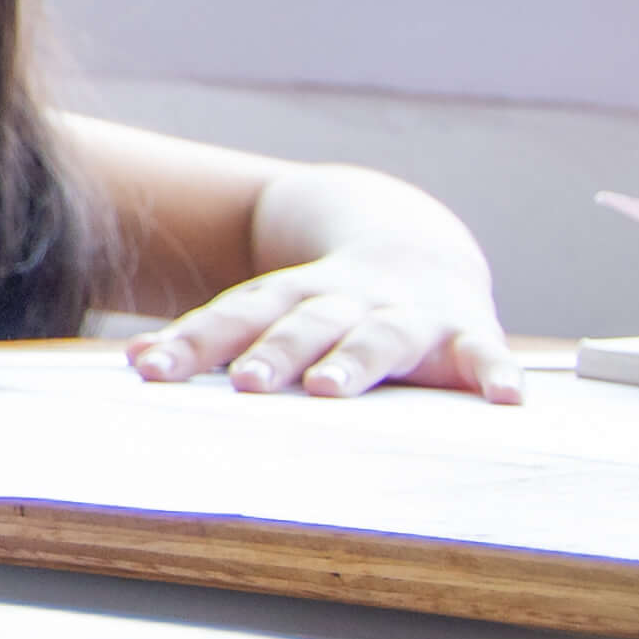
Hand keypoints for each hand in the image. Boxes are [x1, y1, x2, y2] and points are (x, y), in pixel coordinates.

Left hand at [133, 243, 521, 402]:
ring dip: (355, 360)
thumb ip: (214, 341)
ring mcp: (406, 314)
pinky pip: (484, 354)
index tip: (149, 370)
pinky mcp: (467, 332)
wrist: (414, 241)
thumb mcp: (271, 311)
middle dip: (274, 353)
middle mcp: (344, 300)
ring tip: (333, 387)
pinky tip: (504, 398)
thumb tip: (134, 365)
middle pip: (301, 325)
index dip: (190, 343)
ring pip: (379, 337)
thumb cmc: (327, 299)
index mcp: (288, 297)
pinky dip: (496, 372)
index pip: (231, 316)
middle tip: (249, 384)